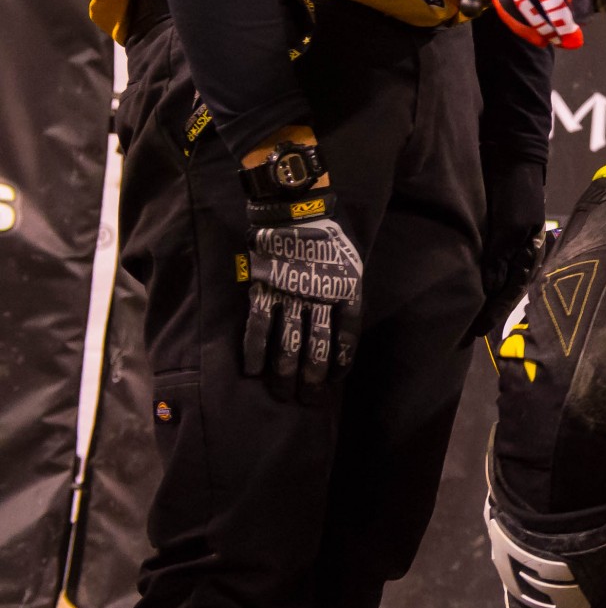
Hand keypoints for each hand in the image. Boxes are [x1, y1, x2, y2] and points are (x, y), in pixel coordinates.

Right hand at [241, 211, 364, 394]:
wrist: (296, 208)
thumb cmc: (329, 234)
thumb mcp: (352, 261)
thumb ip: (346, 291)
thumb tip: (340, 324)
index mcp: (347, 289)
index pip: (347, 335)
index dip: (341, 362)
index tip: (334, 380)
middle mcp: (320, 297)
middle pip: (317, 346)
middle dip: (312, 377)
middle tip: (307, 399)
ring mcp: (290, 295)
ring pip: (288, 343)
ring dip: (285, 372)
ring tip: (283, 392)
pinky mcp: (263, 290)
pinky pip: (257, 327)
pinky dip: (254, 351)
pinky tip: (252, 371)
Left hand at [467, 158, 549, 341]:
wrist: (511, 156)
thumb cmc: (515, 192)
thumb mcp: (509, 226)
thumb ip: (499, 257)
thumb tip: (489, 290)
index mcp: (530, 253)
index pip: (512, 291)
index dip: (495, 313)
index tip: (478, 332)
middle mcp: (520, 252)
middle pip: (506, 289)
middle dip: (491, 310)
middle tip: (470, 332)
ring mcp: (507, 243)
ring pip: (495, 278)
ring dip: (483, 297)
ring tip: (465, 316)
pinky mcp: (493, 233)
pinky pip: (486, 263)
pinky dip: (477, 278)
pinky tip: (466, 287)